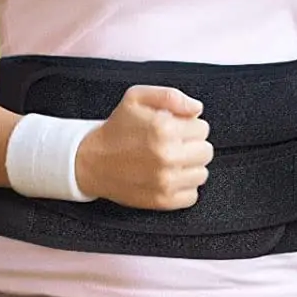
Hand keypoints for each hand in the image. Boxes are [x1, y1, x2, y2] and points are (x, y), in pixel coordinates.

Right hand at [74, 85, 213, 209]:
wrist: (91, 161)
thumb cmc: (116, 128)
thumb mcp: (138, 97)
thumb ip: (171, 96)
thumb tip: (197, 109)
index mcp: (164, 128)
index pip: (202, 128)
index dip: (189, 126)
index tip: (175, 129)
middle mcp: (167, 156)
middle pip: (206, 151)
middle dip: (192, 145)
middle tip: (174, 145)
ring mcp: (165, 181)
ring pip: (202, 173)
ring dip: (190, 167)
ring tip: (171, 161)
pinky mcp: (162, 201)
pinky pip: (192, 195)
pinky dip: (183, 187)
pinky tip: (168, 177)